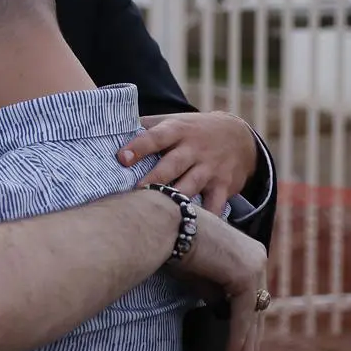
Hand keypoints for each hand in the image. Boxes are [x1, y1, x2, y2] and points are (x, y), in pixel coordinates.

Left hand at [119, 111, 258, 206]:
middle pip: (172, 164)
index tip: (122, 158)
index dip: (139, 147)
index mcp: (177, 130)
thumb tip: (110, 131)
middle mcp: (194, 149)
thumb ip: (145, 127)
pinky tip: (190, 229)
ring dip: (174, 199)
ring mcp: (210, 168)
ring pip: (190, 185)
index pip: (156, 137)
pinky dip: (206, 217)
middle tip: (136, 190)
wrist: (240, 136)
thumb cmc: (193, 130)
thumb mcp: (173, 121)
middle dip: (155, 178)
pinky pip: (215, 205)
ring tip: (156, 212)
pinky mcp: (224, 186)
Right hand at [174, 207, 267, 350]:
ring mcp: (255, 265)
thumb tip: (223, 313)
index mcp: (248, 253)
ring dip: (246, 345)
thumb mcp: (200, 274)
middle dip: (250, 341)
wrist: (165, 225)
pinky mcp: (246, 274)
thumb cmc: (174, 244)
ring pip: (254, 314)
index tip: (241, 346)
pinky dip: (237, 336)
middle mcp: (257, 257)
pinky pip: (244, 314)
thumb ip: (215, 292)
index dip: (247, 324)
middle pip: (257, 309)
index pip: (252, 297)